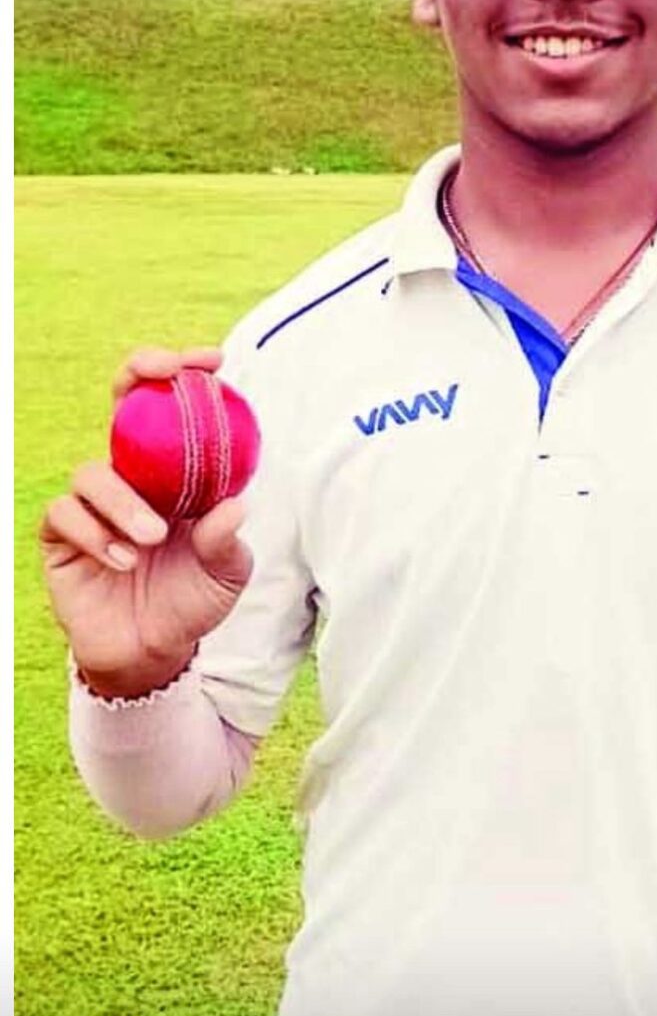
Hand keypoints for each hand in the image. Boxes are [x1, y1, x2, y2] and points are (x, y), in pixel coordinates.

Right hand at [39, 346, 253, 698]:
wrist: (154, 653)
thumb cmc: (194, 602)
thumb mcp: (227, 573)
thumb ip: (227, 540)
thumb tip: (235, 506)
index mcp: (175, 474)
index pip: (174, 408)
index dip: (186, 374)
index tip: (213, 361)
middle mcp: (132, 476)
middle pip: (121, 403)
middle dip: (137, 376)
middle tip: (160, 374)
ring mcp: (94, 503)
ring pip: (93, 471)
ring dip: (124, 502)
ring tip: (152, 539)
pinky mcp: (61, 536)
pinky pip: (65, 514)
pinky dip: (94, 533)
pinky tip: (121, 560)